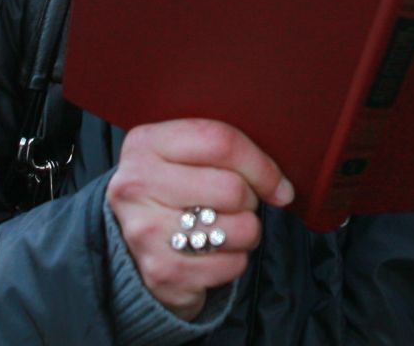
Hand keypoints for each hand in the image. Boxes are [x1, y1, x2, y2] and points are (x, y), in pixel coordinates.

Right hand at [106, 118, 293, 319]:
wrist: (130, 247)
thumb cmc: (173, 192)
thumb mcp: (185, 156)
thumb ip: (227, 153)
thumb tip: (283, 190)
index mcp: (146, 143)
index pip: (220, 142)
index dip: (261, 165)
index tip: (278, 184)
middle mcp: (137, 185)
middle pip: (232, 189)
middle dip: (251, 200)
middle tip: (240, 206)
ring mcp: (146, 231)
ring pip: (239, 228)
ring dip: (247, 232)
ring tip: (226, 229)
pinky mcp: (162, 272)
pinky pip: (232, 264)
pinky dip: (235, 260)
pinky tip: (214, 254)